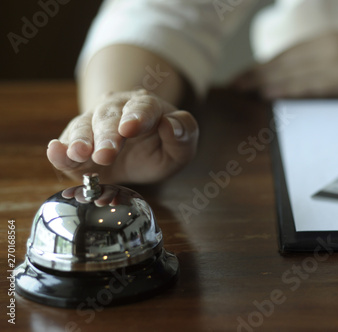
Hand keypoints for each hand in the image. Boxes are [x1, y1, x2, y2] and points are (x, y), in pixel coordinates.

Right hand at [47, 89, 197, 183]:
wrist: (138, 150)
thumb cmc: (162, 146)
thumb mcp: (182, 145)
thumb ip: (184, 133)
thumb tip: (171, 125)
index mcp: (146, 106)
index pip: (143, 107)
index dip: (137, 117)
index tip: (131, 128)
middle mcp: (116, 109)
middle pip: (109, 117)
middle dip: (107, 135)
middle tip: (107, 153)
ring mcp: (93, 123)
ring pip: (84, 126)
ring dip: (81, 140)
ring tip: (79, 153)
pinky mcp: (76, 142)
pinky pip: (66, 144)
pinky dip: (60, 149)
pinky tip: (55, 151)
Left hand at [233, 32, 337, 97]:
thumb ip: (326, 59)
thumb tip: (300, 75)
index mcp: (328, 38)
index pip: (286, 53)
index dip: (261, 65)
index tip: (242, 76)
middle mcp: (327, 46)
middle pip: (283, 62)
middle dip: (254, 75)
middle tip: (232, 87)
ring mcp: (337, 61)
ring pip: (292, 73)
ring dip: (264, 83)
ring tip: (242, 93)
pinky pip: (310, 86)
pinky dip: (288, 90)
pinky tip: (270, 96)